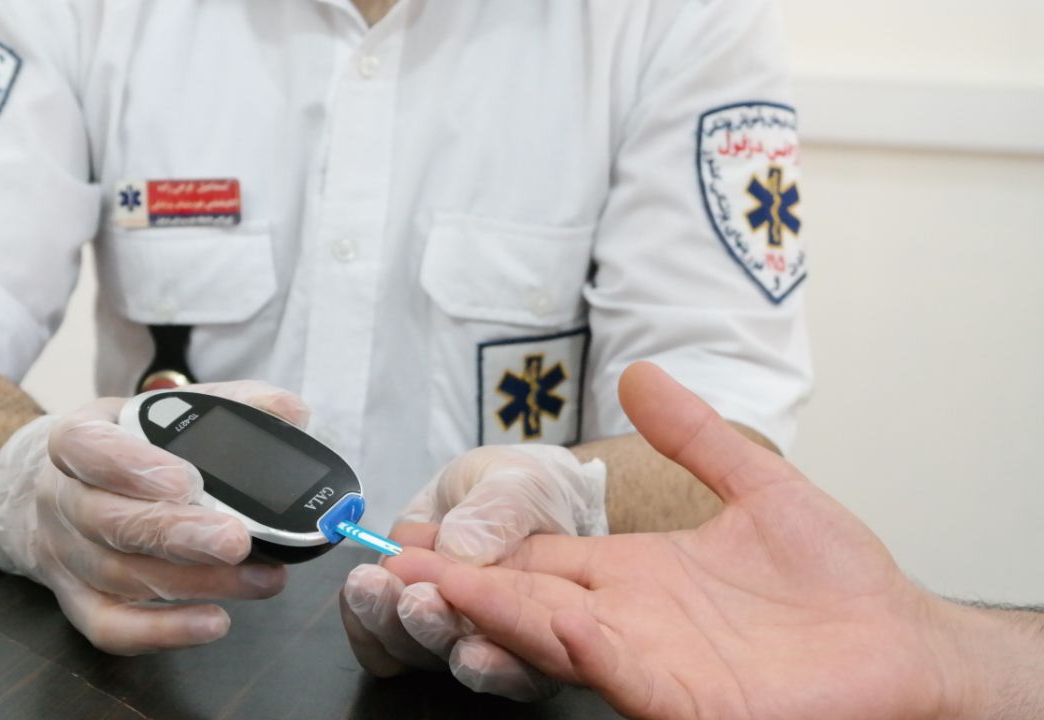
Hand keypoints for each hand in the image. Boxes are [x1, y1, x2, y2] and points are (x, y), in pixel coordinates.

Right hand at [0, 380, 309, 654]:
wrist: (60, 486)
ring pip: (121, 577)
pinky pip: (111, 627)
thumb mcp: (168, 411)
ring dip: (197, 582)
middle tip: (238, 540)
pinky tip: (215, 622)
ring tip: (262, 578)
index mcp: (78, 438)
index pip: (87, 448)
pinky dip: (164, 632)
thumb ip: (231, 405)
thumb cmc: (129, 446)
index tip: (187, 481)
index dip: (131, 467)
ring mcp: (65, 554)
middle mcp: (62, 498)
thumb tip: (292, 413)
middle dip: (179, 536)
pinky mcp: (78, 601)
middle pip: (110, 522)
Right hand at [386, 362, 970, 718]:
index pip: (534, 559)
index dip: (476, 546)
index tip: (419, 530)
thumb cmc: (836, 581)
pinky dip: (548, 632)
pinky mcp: (675, 696)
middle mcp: (626, 618)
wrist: (901, 645)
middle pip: (520, 597)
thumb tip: (637, 373)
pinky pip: (601, 658)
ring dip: (480, 610)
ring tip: (421, 587)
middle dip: (453, 583)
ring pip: (542, 630)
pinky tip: (508, 608)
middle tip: (389, 563)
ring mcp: (645, 658)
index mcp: (633, 576)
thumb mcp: (756, 485)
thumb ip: (694, 434)